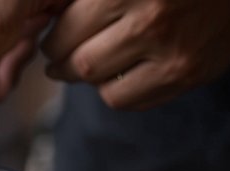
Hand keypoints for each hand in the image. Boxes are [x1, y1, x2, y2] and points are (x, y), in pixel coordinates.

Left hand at [40, 0, 229, 108]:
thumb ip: (89, 2)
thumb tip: (43, 22)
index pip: (67, 29)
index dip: (53, 37)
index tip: (50, 36)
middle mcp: (151, 18)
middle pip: (79, 62)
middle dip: (61, 63)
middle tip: (57, 57)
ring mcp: (171, 51)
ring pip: (100, 86)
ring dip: (88, 79)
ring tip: (88, 63)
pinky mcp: (186, 74)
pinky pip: (128, 100)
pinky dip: (115, 91)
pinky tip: (119, 72)